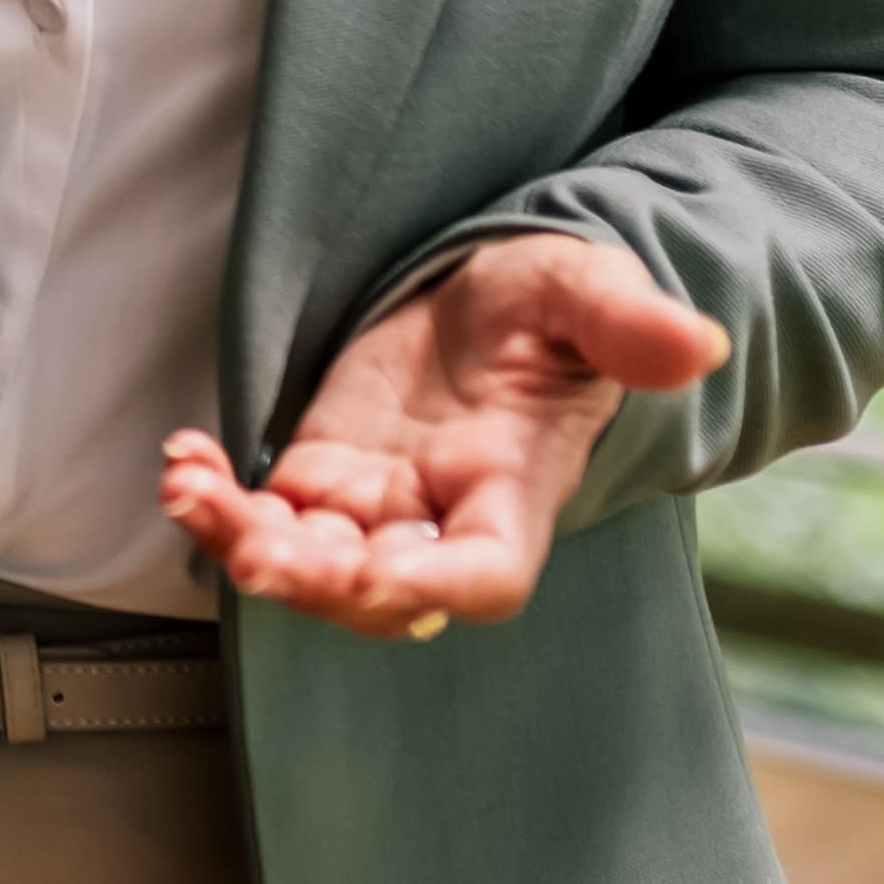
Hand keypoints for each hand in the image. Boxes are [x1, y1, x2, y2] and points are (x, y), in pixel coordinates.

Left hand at [157, 234, 724, 640]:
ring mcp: (373, 504)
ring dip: (243, 539)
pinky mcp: (321, 475)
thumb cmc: (555, 306)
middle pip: (375, 590)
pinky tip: (184, 462)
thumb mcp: (587, 292)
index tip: (384, 574)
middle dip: (313, 579)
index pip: (483, 573)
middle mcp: (438, 520)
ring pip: (306, 561)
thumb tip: (698, 343)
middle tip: (252, 549)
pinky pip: (264, 513)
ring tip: (189, 486)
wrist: (501, 298)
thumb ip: (628, 324)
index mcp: (512, 492)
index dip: (434, 584)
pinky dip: (220, 498)